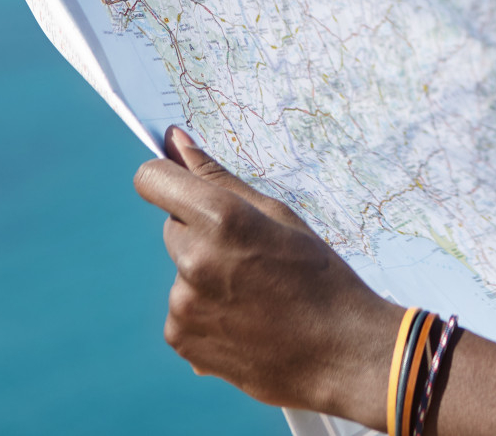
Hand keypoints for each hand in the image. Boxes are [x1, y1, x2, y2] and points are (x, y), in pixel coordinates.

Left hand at [133, 128, 400, 423]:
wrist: (341, 353)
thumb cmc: (320, 277)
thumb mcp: (279, 217)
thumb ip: (219, 178)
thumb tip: (175, 141)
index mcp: (221, 218)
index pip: (154, 179)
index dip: (167, 177)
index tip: (182, 183)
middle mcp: (193, 259)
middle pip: (174, 226)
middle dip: (202, 232)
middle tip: (252, 256)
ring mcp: (183, 303)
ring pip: (182, 270)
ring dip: (205, 275)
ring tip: (256, 296)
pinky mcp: (180, 337)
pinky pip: (183, 309)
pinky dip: (206, 312)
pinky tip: (245, 322)